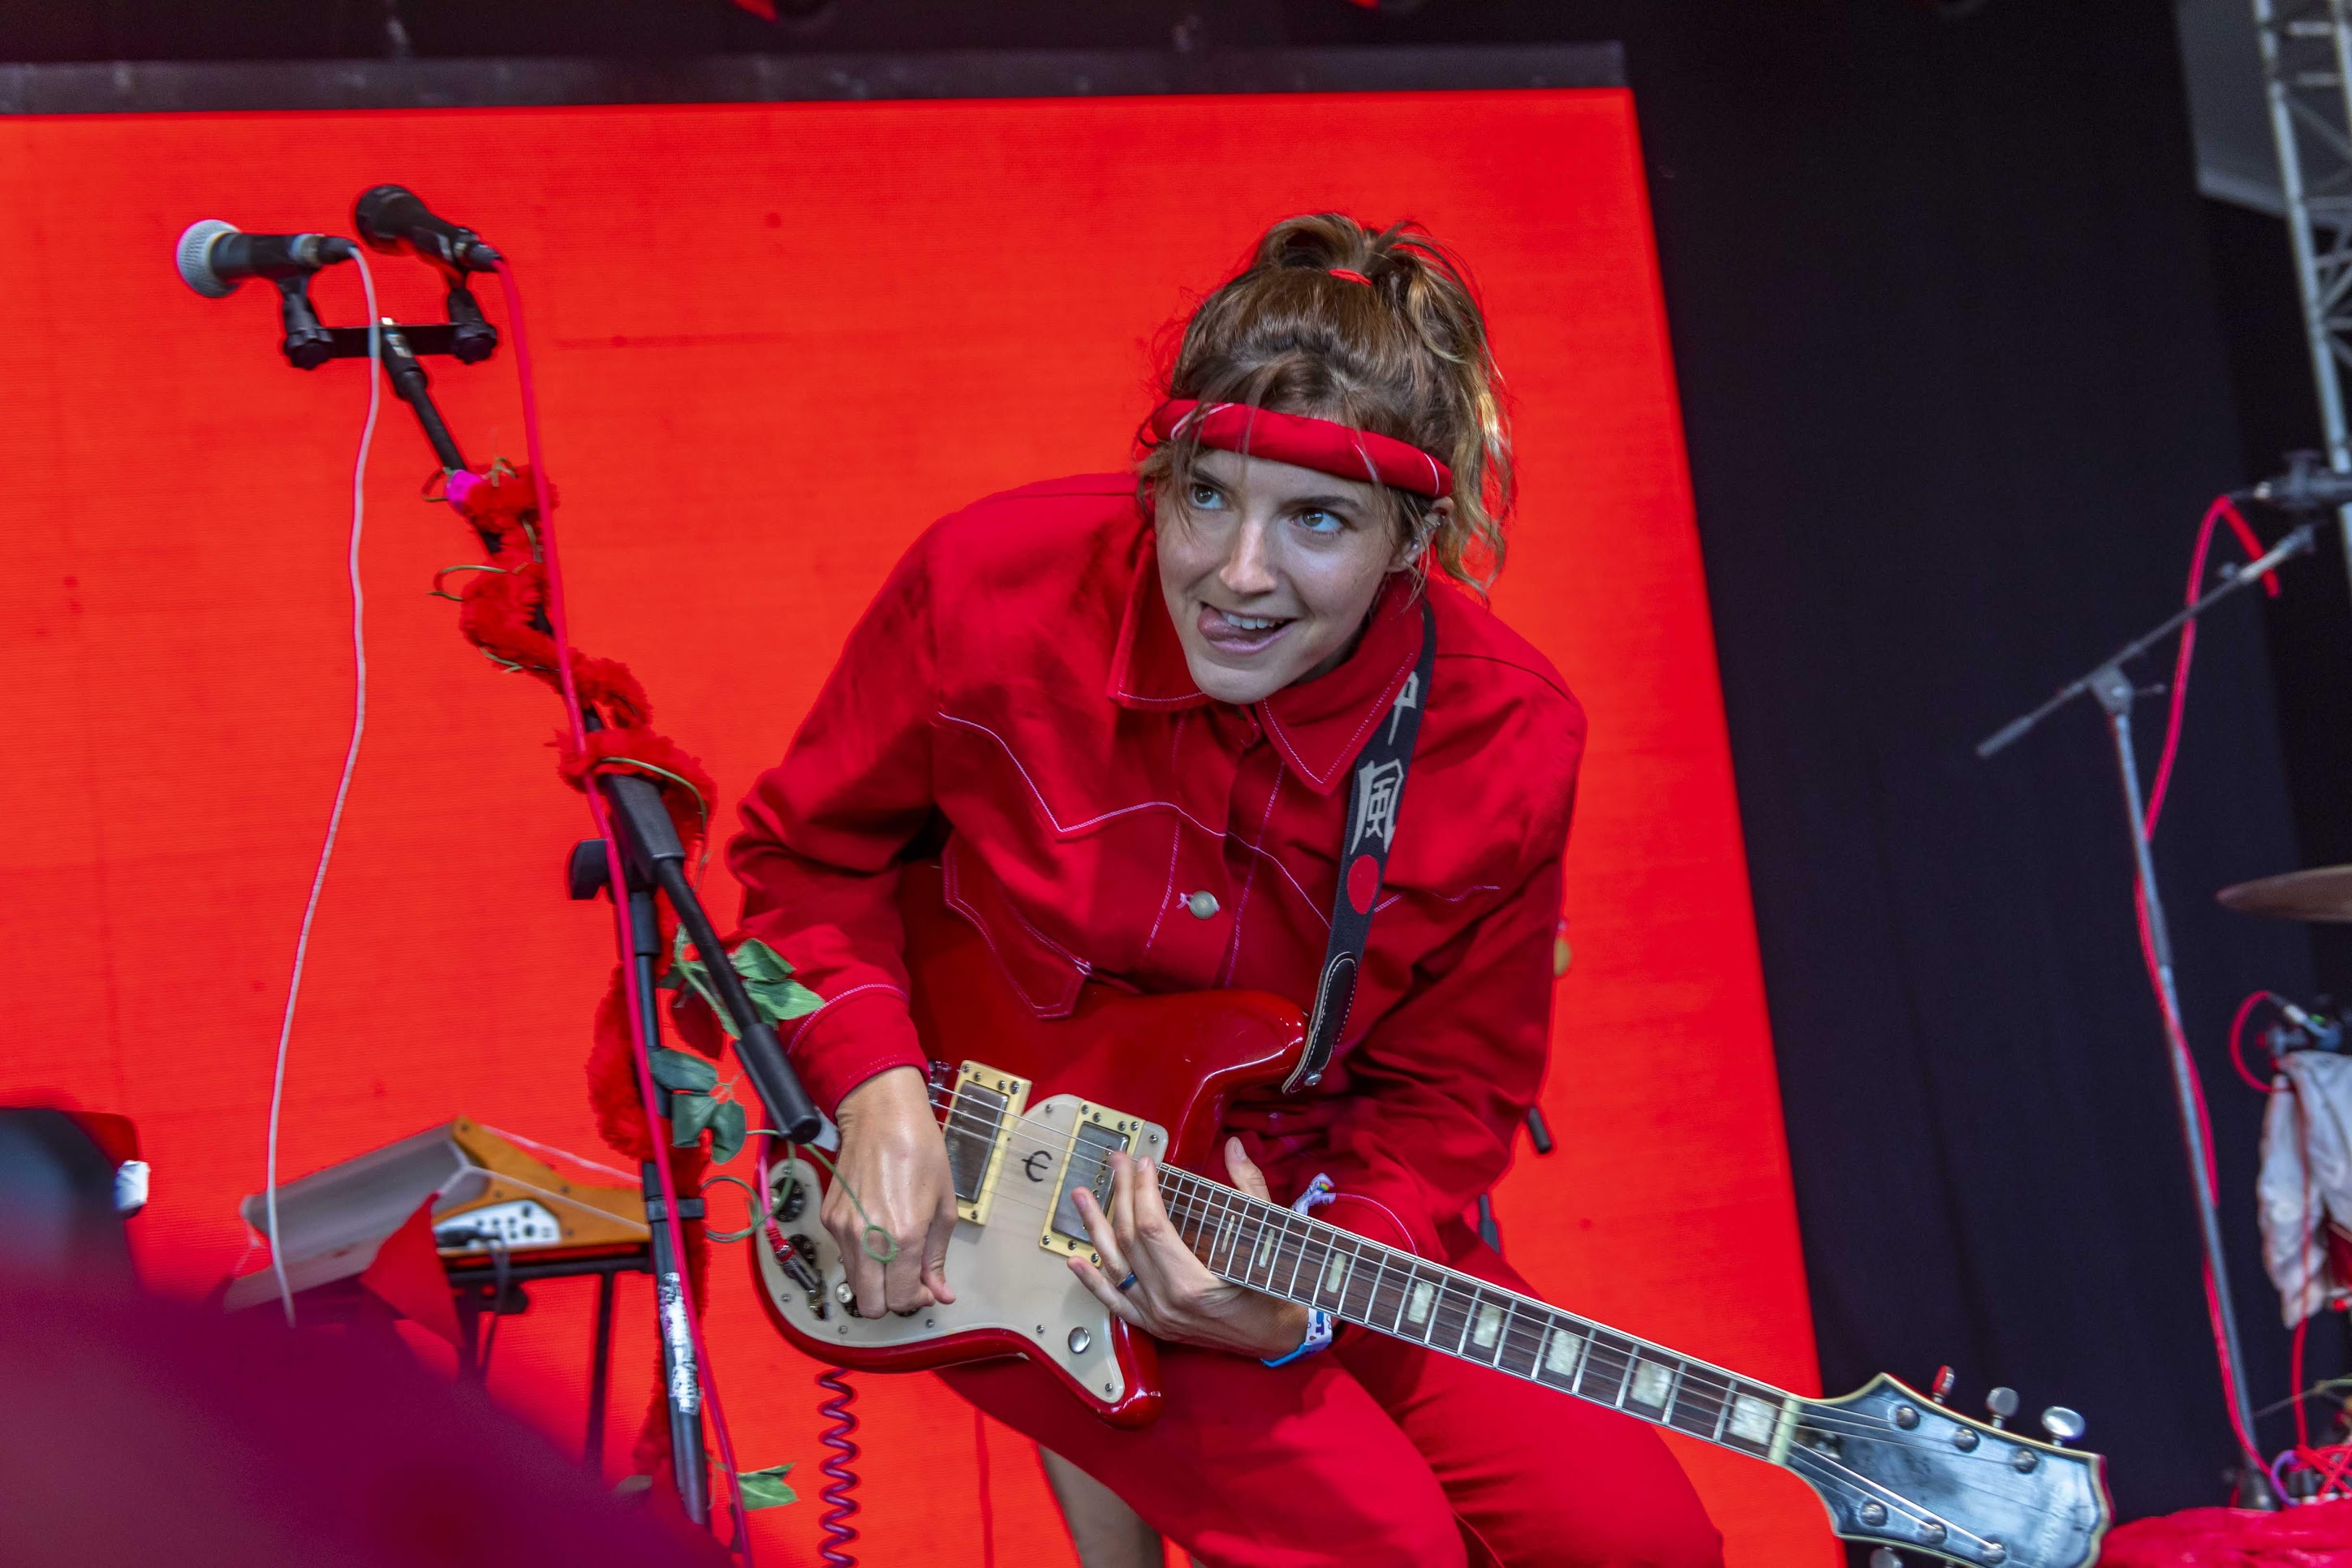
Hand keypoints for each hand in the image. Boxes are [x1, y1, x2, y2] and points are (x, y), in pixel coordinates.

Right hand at [825, 1066, 958, 1316]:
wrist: (881, 1116)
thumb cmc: (921, 1152)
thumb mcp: (944, 1206)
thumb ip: (937, 1257)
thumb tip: (940, 1294)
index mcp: (903, 1237)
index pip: (900, 1299)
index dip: (916, 1300)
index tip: (926, 1288)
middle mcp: (867, 1239)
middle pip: (870, 1304)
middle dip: (892, 1299)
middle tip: (907, 1278)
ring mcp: (843, 1230)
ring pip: (854, 1283)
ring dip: (875, 1280)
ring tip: (894, 1253)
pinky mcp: (829, 1218)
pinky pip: (844, 1254)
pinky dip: (861, 1255)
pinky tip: (877, 1229)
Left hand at [1068, 1137, 1311, 1360]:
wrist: (1275, 1337)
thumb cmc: (1273, 1290)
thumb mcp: (1268, 1235)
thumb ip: (1250, 1187)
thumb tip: (1235, 1147)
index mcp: (1191, 1284)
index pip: (1152, 1227)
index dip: (1144, 1190)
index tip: (1146, 1163)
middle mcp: (1166, 1303)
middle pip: (1130, 1239)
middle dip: (1121, 1194)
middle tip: (1117, 1163)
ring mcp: (1156, 1316)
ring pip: (1114, 1266)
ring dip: (1095, 1227)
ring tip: (1081, 1196)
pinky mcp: (1153, 1325)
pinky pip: (1114, 1302)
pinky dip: (1092, 1281)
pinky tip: (1075, 1260)